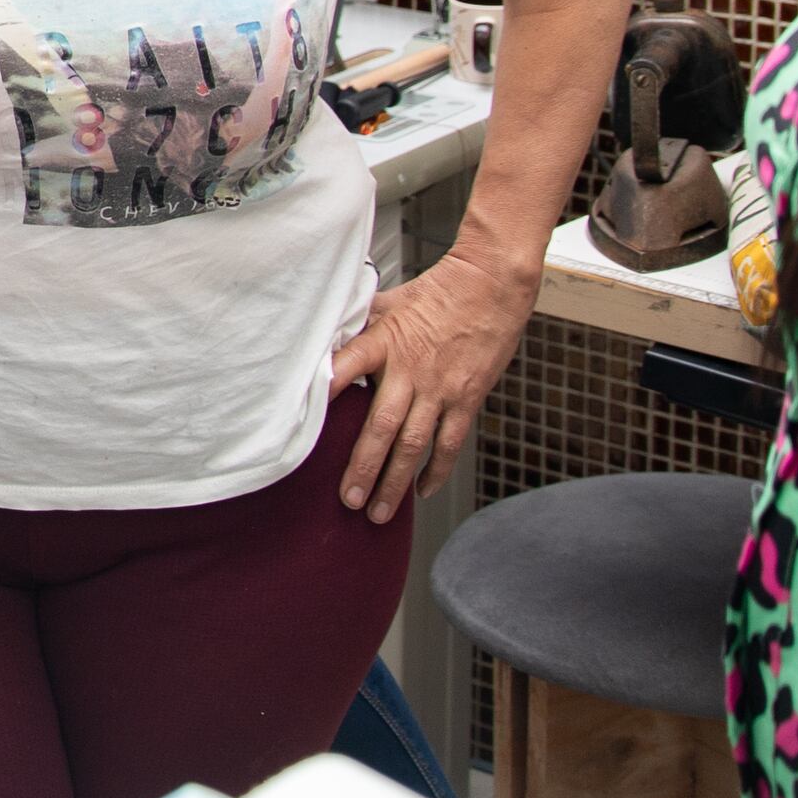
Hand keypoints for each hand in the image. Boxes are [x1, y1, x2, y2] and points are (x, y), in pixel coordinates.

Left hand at [325, 242, 539, 522]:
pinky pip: (449, 442)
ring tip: (379, 512)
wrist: (491, 285)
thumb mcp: (388, 302)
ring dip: (396, 481)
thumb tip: (324, 343)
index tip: (306, 412)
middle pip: (383, 426)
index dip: (329, 386)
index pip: (349, 364)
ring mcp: (441, 389)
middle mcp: (411, 370)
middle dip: (364, 467)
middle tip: (348, 500)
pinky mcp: (467, 398)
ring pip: (415, 445)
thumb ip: (359, 327)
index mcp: (385, 341)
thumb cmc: (436, 292)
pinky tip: (422, 491)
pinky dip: (435, 470)